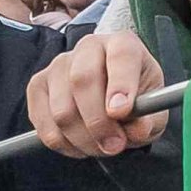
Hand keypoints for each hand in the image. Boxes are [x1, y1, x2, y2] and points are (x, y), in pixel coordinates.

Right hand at [26, 29, 169, 156]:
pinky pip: (44, 124)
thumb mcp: (153, 112)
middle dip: (98, 122)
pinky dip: (63, 144)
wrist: (112, 101)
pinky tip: (81, 145)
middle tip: (114, 146)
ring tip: (101, 147)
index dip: (120, 84)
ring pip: (62, 110)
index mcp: (123, 44)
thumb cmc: (136, 102)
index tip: (121, 112)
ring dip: (83, 139)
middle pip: (82, 81)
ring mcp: (58, 65)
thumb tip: (137, 130)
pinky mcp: (37, 86)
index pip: (120, 56)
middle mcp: (88, 47)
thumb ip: (148, 121)